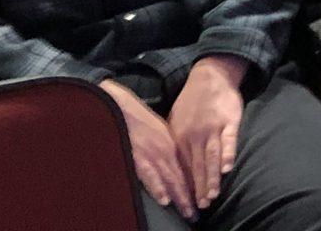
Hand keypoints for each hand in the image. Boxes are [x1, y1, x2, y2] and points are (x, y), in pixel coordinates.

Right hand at [102, 78, 195, 218]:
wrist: (121, 106)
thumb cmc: (139, 119)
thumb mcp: (160, 132)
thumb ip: (169, 148)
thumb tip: (175, 165)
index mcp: (171, 145)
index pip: (186, 170)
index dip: (193, 187)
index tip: (199, 201)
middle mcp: (165, 151)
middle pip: (180, 178)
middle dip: (189, 198)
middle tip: (196, 213)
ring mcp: (151, 155)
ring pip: (169, 180)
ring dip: (179, 197)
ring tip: (187, 212)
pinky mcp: (137, 157)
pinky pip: (149, 176)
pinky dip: (158, 188)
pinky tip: (165, 200)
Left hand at [169, 56, 246, 210]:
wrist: (209, 77)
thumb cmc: (191, 102)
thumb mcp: (174, 121)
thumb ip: (175, 143)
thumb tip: (171, 167)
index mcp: (179, 137)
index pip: (182, 166)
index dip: (185, 185)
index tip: (186, 202)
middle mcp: (194, 135)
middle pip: (197, 166)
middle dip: (199, 188)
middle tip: (201, 206)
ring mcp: (213, 128)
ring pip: (212, 157)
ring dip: (212, 177)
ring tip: (213, 195)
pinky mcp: (229, 121)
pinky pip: (229, 140)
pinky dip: (228, 154)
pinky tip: (227, 168)